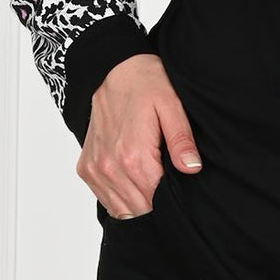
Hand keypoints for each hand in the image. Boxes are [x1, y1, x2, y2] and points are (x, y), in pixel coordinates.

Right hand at [77, 53, 202, 216]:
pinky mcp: (86, 168)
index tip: (182, 189)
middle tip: (169, 181)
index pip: (157, 201)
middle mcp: (109, 168)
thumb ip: (181, 140)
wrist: (113, 69)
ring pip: (122, 209)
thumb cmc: (146, 84)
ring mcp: (95, 170)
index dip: (173, 199)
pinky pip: (106, 199)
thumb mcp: (172, 105)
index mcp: (133, 156)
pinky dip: (122, 196)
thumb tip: (192, 169)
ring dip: (139, 202)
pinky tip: (135, 179)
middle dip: (158, 202)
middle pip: (140, 209)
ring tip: (153, 179)